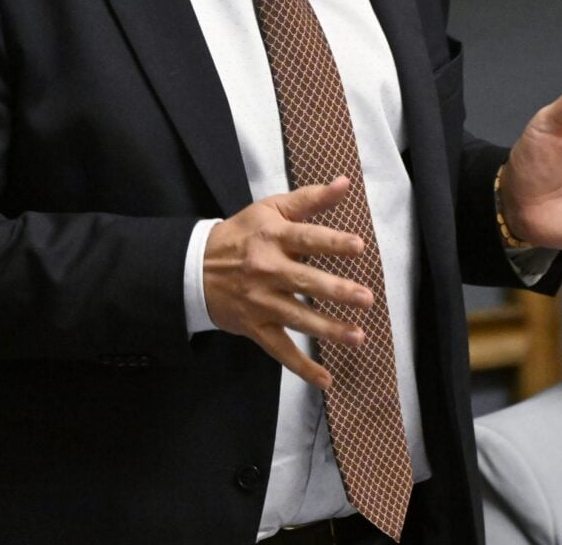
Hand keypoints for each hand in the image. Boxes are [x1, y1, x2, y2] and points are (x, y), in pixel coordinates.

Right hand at [204, 177, 372, 389]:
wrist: (196, 267)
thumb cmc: (242, 234)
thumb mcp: (271, 209)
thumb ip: (310, 199)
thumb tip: (344, 182)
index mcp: (273, 237)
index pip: (307, 239)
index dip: (332, 242)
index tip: (358, 246)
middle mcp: (267, 270)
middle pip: (306, 282)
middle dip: (337, 291)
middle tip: (366, 298)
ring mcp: (260, 302)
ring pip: (298, 318)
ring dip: (328, 330)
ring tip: (358, 336)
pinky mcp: (254, 326)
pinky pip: (280, 350)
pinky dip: (301, 367)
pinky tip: (325, 378)